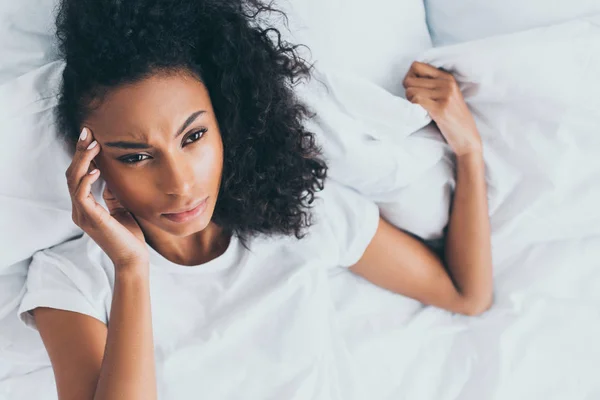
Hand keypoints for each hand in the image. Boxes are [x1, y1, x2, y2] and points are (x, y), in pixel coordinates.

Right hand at [66, 127, 148, 268]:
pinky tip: (97, 170)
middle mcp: (79, 210)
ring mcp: (82, 215)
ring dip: (83, 160)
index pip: (77, 175)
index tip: (91, 137)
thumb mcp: (121, 208)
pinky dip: (87, 180)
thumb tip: (109, 175)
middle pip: (72, 174)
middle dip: (80, 152)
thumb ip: (112, 193)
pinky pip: (81, 195)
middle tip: (88, 132)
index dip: (82, 156)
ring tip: (93, 145)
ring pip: (73, 181)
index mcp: (85, 207)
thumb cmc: (129, 235)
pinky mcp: (90, 219)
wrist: (134, 258)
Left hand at [403, 61, 481, 156]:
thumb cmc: (453, 118)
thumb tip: (408, 79)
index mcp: (447, 77)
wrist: (467, 137)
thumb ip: (432, 85)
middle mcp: (446, 83)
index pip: (416, 66)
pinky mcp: (440, 109)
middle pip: (410, 79)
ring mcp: (444, 95)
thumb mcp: (446, 95)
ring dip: (409, 100)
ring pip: (411, 90)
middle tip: (414, 101)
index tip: (412, 89)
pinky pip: (416, 100)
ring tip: (418, 107)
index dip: (409, 77)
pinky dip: (413, 106)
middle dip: (407, 90)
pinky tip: (420, 112)